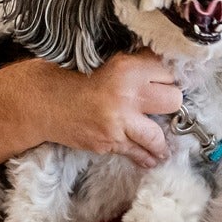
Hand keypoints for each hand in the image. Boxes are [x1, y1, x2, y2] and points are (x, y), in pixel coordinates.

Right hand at [39, 52, 181, 169]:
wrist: (48, 102)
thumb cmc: (80, 80)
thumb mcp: (112, 64)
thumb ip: (139, 67)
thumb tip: (169, 73)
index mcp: (128, 69)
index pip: (169, 73)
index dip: (169, 78)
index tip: (166, 83)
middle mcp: (127, 95)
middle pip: (173, 101)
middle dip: (171, 104)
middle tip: (165, 107)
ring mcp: (119, 122)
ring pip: (158, 136)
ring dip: (160, 141)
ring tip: (162, 144)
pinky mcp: (111, 142)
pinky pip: (137, 153)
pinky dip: (145, 157)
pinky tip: (151, 158)